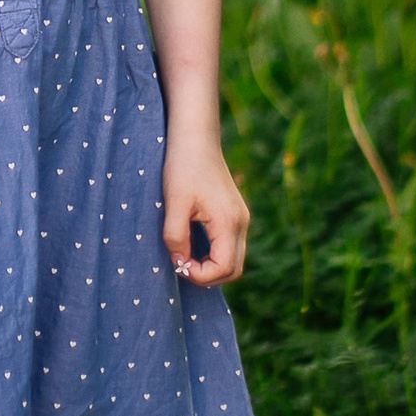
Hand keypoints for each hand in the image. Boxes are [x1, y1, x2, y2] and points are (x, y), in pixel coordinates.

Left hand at [163, 138, 248, 286]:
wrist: (196, 139)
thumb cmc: (184, 167)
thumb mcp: (175, 202)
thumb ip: (176, 236)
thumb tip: (179, 262)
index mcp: (229, 221)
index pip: (224, 267)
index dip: (200, 275)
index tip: (178, 263)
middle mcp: (241, 223)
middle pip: (234, 270)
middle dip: (207, 276)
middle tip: (181, 264)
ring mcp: (241, 219)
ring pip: (234, 260)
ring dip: (211, 266)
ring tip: (185, 255)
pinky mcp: (235, 215)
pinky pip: (230, 246)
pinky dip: (214, 254)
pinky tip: (193, 245)